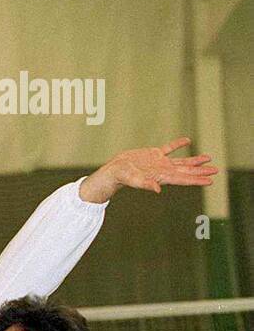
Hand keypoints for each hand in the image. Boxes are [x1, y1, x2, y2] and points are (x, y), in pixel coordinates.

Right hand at [79, 137, 217, 203]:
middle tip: (215, 171)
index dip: (197, 180)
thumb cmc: (123, 177)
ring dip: (194, 161)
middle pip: (186, 171)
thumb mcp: (134, 180)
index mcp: (162, 177)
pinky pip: (169, 148)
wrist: (114, 170)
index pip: (183, 179)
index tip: (210, 181)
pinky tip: (187, 141)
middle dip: (200, 171)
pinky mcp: (154, 154)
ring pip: (181, 161)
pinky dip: (178, 144)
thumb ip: (146, 184)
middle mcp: (164, 170)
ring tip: (208, 158)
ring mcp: (160, 162)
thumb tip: (157, 189)